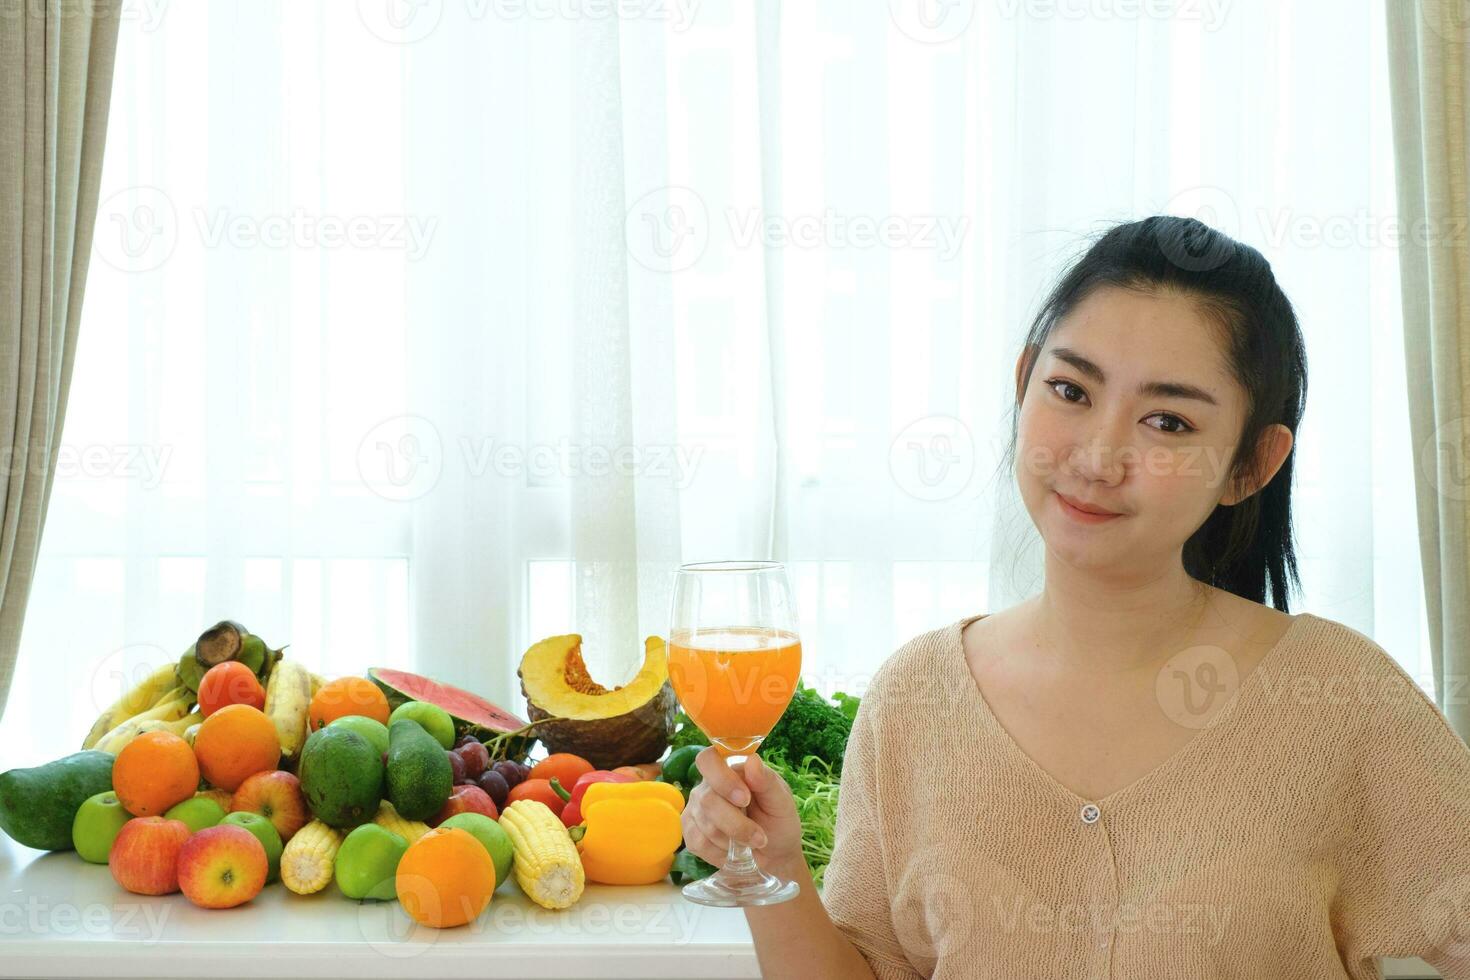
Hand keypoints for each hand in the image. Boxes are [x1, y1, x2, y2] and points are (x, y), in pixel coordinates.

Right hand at [681, 747, 804, 872]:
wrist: (774, 855)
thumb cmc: (778, 822)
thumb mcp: (781, 802)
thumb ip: (767, 781)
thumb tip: (752, 760)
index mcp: (730, 770)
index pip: (708, 760)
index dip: (722, 780)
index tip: (745, 799)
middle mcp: (707, 786)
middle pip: (708, 800)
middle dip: (737, 824)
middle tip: (760, 837)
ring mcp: (696, 809)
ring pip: (705, 825)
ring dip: (733, 840)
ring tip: (750, 843)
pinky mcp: (690, 832)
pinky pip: (698, 843)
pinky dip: (721, 853)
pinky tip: (734, 851)